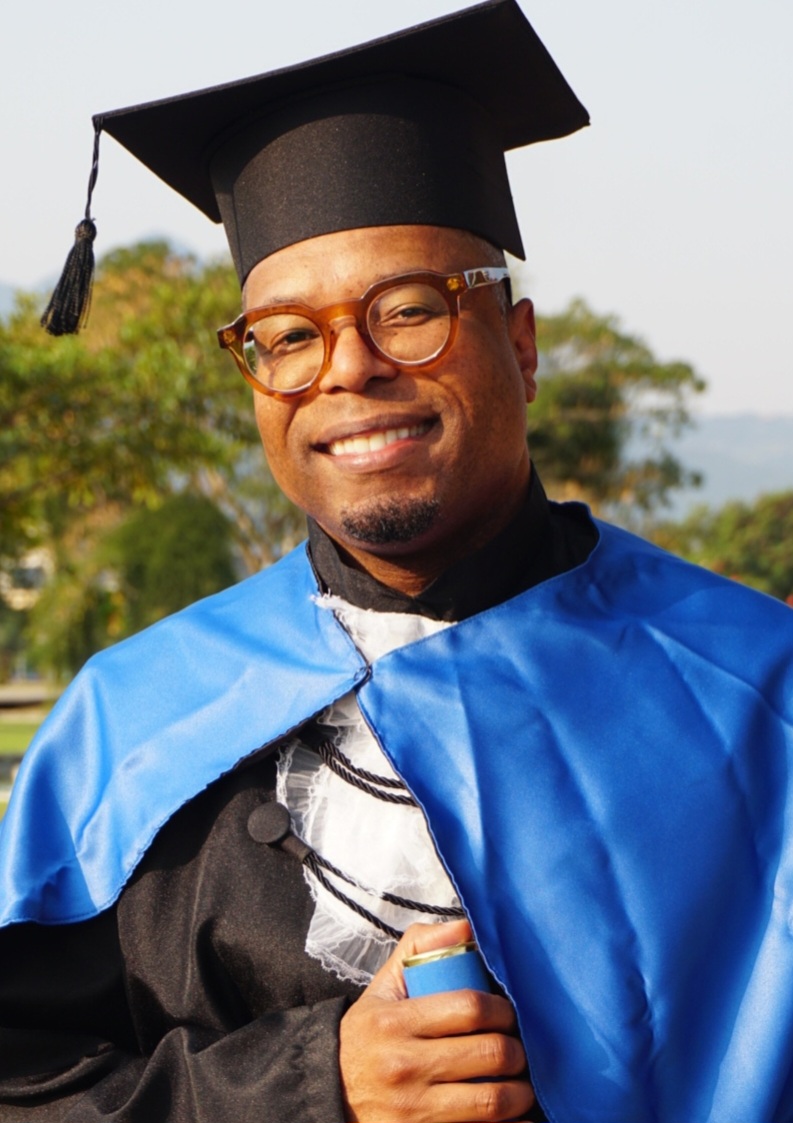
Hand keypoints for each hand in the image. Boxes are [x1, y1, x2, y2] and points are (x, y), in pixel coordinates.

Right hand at [339, 919, 534, 1121]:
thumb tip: (466, 926)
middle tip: (521, 1046)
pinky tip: (514, 1116)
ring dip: (521, 1091)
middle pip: (490, 1053)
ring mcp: (413, 1111)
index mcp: (395, 1022)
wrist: (331, 1093)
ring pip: (493, 1100)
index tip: (508, 1013)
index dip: (503, 1008)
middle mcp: (404, 1066)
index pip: (471, 1007)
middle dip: (519, 1049)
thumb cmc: (368, 1035)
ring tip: (521, 1081)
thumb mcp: (383, 988)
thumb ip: (420, 947)